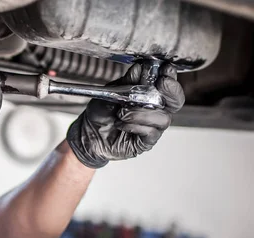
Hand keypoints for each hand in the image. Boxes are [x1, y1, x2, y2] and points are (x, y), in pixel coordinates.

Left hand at [66, 63, 184, 167]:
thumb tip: (139, 69)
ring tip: (122, 112)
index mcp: (149, 95)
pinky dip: (135, 125)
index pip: (168, 85)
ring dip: (142, 113)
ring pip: (163, 118)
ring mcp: (152, 126)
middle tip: (161, 84)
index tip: (166, 69)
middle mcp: (155, 110)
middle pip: (176, 101)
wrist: (89, 132)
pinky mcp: (146, 141)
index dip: (170, 77)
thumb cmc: (102, 112)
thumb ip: (127, 82)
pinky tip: (121, 123)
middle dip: (171, 91)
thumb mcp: (111, 92)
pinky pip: (150, 132)